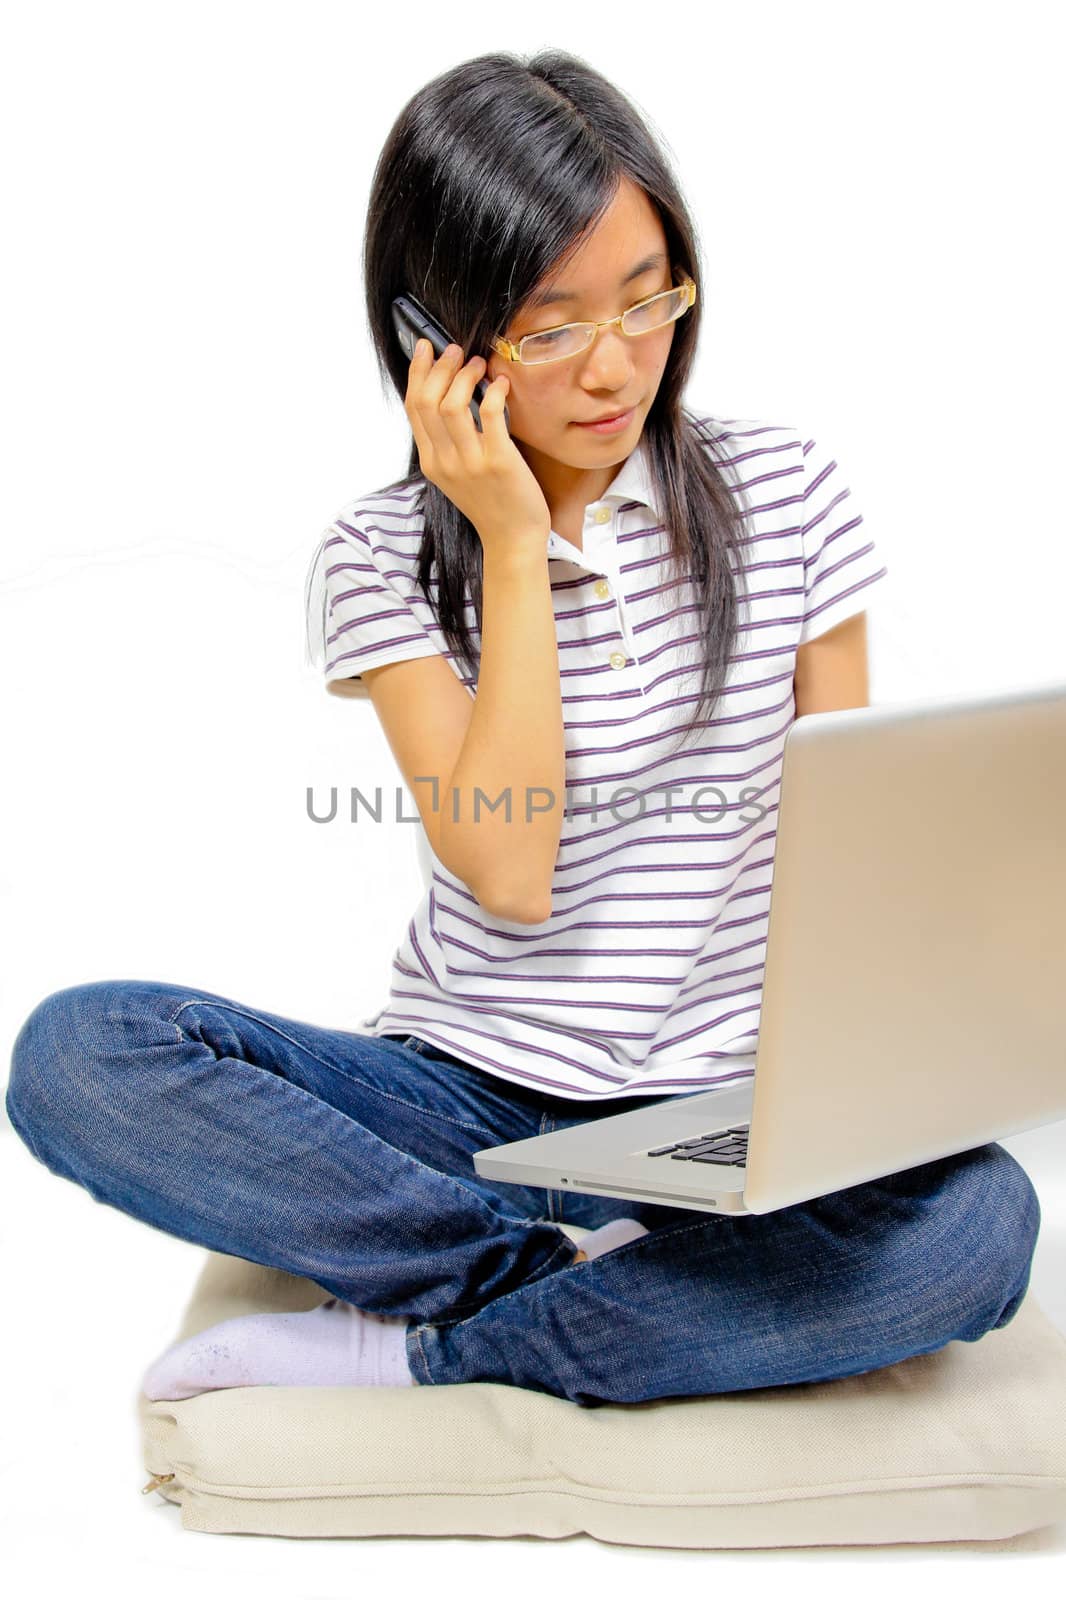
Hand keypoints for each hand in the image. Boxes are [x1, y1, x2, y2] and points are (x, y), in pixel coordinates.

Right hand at [404, 340, 551, 561]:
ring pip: (453, 404)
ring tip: (480, 365)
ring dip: (465, 375)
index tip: (426, 348)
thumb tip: (448, 397)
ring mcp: (470, 463)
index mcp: (431, 461)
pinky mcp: (499, 462)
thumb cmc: (492, 503)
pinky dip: (494, 392)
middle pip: (428, 400)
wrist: (513, 539)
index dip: (418, 372)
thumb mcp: (457, 474)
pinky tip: (501, 385)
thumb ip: (448, 442)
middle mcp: (445, 461)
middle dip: (440, 366)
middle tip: (456, 350)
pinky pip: (489, 414)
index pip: (414, 407)